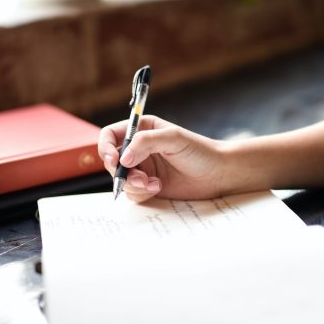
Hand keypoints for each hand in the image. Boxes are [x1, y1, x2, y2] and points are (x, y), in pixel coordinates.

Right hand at [98, 115, 228, 201]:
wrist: (217, 174)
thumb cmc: (200, 151)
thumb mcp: (173, 139)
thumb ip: (145, 142)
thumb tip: (122, 158)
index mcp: (142, 130)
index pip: (111, 136)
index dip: (106, 148)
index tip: (114, 160)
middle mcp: (139, 149)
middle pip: (113, 161)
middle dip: (122, 172)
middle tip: (140, 178)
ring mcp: (143, 169)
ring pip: (121, 179)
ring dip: (133, 184)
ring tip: (153, 184)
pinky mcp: (148, 186)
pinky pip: (132, 193)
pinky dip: (142, 193)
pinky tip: (158, 188)